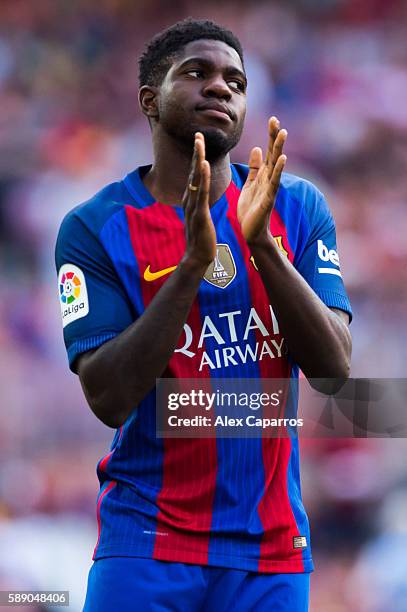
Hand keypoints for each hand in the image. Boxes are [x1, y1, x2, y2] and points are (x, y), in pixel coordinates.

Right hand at [182, 133, 216, 269]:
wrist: (197, 256)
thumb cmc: (201, 236)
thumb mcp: (200, 214)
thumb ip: (198, 202)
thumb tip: (199, 193)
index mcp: (192, 199)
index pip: (195, 174)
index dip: (197, 156)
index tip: (199, 140)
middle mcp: (190, 199)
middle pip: (193, 171)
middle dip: (196, 152)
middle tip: (198, 133)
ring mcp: (193, 205)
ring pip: (195, 178)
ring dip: (197, 159)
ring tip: (199, 142)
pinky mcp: (199, 213)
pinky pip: (201, 193)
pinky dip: (201, 178)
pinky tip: (203, 165)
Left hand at [237, 117, 286, 244]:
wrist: (250, 232)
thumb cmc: (250, 210)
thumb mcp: (250, 184)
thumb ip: (255, 168)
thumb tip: (257, 148)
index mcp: (264, 175)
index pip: (269, 151)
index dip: (270, 136)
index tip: (273, 119)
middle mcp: (269, 179)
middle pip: (274, 154)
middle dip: (275, 138)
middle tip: (276, 120)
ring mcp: (270, 188)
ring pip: (276, 165)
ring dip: (279, 149)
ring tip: (283, 133)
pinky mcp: (268, 199)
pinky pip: (274, 183)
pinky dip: (278, 170)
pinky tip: (282, 159)